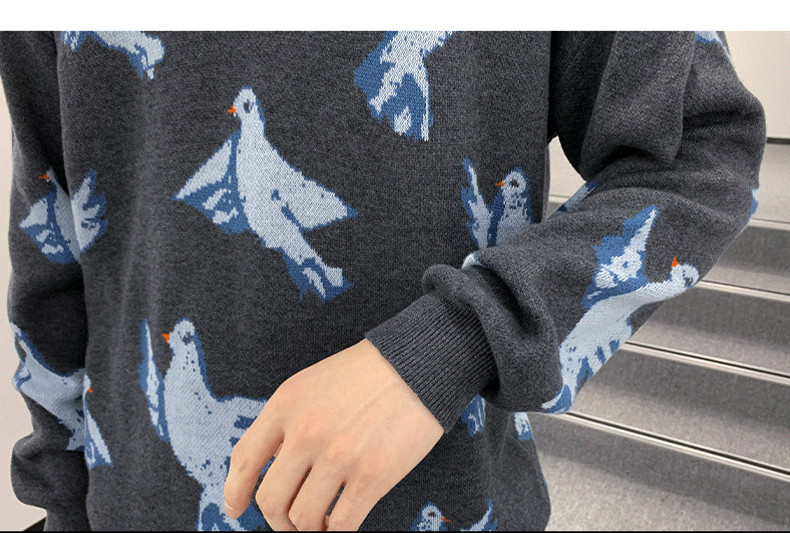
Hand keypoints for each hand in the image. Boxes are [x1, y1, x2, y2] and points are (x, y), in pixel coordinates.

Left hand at [223, 338, 444, 530]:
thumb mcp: (312, 383)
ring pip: (302, 518)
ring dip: (307, 529)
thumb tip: (272, 467)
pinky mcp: (372, 476)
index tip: (236, 508)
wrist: (419, 364)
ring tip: (319, 523)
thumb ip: (287, 420)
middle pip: (270, 499)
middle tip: (290, 522)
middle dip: (276, 520)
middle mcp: (306, 431)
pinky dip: (334, 532)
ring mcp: (338, 455)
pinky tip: (340, 523)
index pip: (244, 459)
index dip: (235, 492)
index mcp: (287, 404)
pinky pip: (340, 524)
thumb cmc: (367, 373)